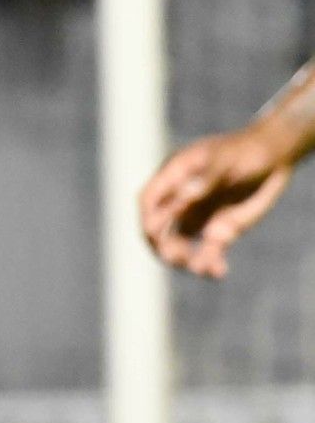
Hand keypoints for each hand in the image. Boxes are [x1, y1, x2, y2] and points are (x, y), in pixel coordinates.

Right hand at [141, 125, 295, 278]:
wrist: (273, 159)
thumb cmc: (246, 151)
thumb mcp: (227, 159)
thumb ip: (207, 177)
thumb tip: (184, 196)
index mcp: (174, 178)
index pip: (150, 200)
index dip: (148, 216)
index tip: (153, 233)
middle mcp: (181, 200)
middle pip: (158, 227)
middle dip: (162, 245)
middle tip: (176, 258)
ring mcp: (198, 217)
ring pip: (178, 244)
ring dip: (184, 259)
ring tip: (202, 268)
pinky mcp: (218, 231)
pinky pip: (207, 252)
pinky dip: (209, 264)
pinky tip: (218, 272)